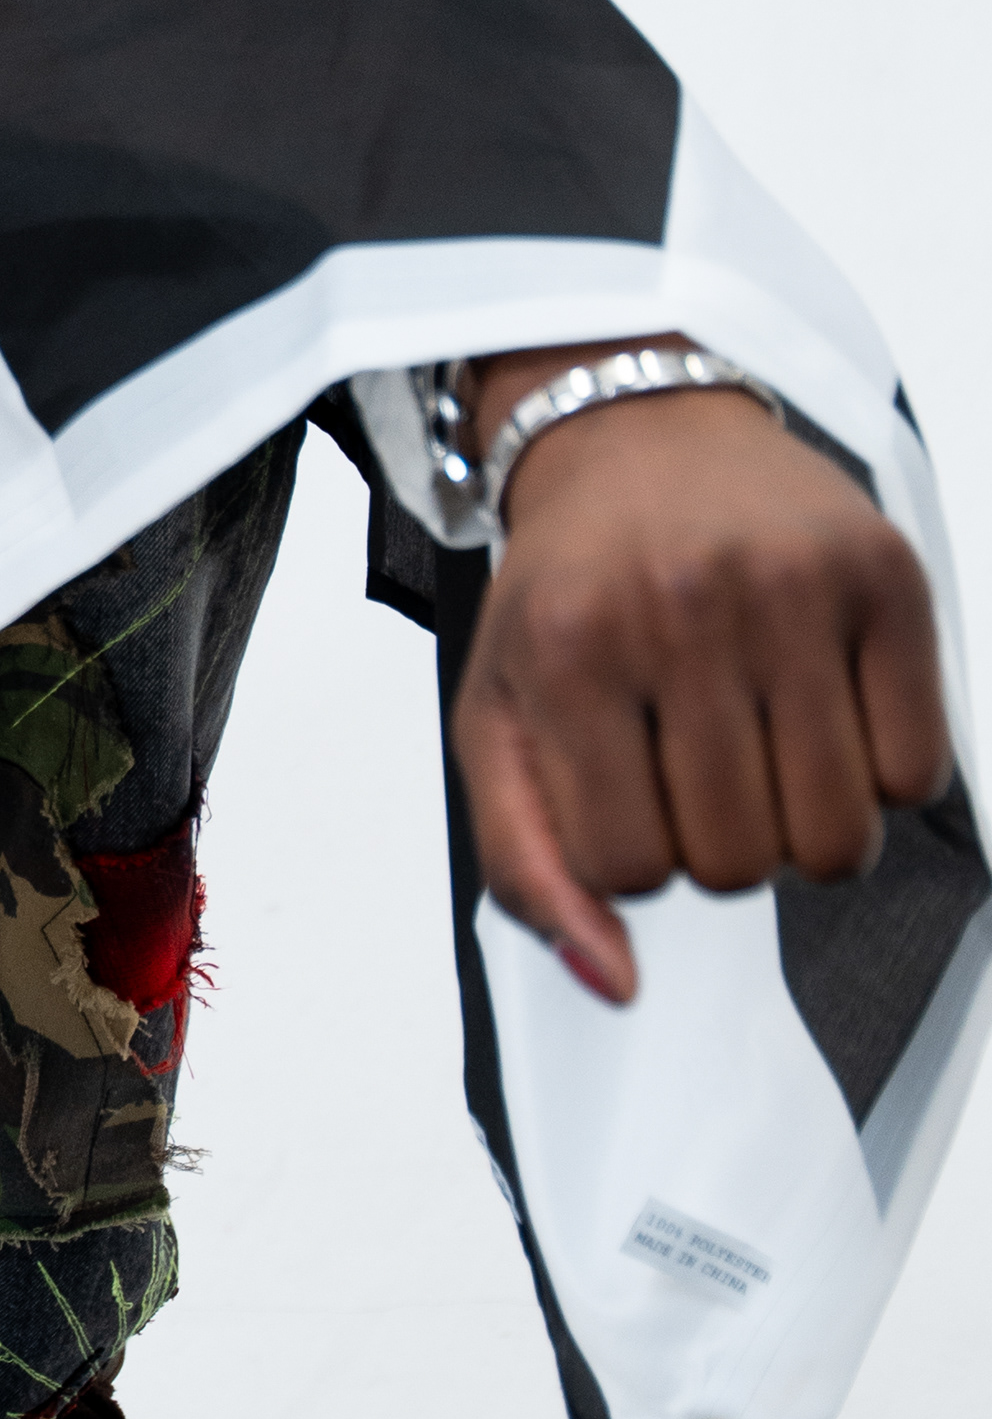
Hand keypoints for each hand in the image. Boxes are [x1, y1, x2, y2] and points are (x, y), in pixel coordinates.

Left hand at [449, 358, 951, 1002]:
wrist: (636, 433)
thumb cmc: (570, 592)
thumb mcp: (499, 718)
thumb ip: (529, 865)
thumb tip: (616, 985)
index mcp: (572, 649)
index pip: (632, 870)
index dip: (634, 853)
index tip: (626, 785)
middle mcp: (683, 608)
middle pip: (742, 864)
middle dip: (719, 843)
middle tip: (699, 764)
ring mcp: (794, 588)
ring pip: (837, 839)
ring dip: (802, 828)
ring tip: (762, 750)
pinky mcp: (889, 578)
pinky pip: (918, 776)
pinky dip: (878, 777)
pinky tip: (826, 713)